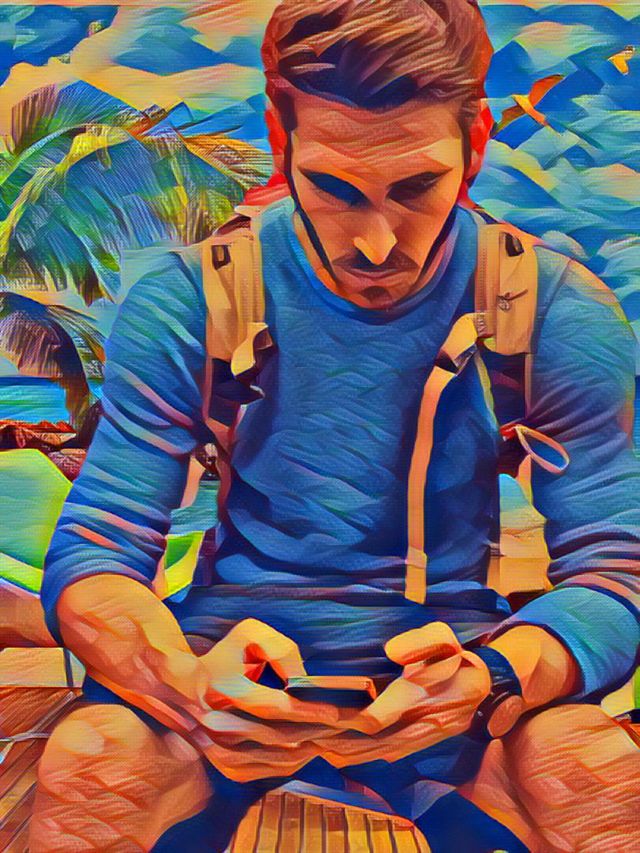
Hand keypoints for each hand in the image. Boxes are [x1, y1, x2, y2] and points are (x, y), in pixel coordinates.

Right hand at [189, 619, 348, 781]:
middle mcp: (215, 721)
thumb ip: (279, 649)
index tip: (333, 713)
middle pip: (273, 738)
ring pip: (268, 760)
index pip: (269, 705)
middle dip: (310, 734)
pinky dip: (283, 766)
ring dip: (300, 754)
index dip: (304, 711)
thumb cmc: (227, 653)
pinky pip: (257, 771)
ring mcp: (214, 746)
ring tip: (326, 741)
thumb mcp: (250, 634)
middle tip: (339, 731)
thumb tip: (300, 681)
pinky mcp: (219, 761)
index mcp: (221, 687)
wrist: (186, 681)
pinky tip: (303, 753)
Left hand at [317, 622, 490, 767]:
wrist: (485, 684)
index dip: (355, 719)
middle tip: (308, 739)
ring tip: (316, 749)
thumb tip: (392, 651)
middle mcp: (425, 723)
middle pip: (375, 741)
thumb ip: (420, 641)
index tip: (327, 716)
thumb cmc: (455, 655)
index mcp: (426, 695)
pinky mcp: (421, 743)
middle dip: (342, 742)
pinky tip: (340, 754)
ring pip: (380, 752)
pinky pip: (389, 755)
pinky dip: (363, 757)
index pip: (384, 716)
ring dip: (349, 753)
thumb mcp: (443, 637)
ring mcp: (423, 737)